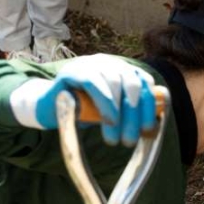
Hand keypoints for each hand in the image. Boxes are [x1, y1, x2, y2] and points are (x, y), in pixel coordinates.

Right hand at [9, 54, 164, 145]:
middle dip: (134, 115)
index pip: (145, 83)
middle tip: (129, 141)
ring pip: (115, 83)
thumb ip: (131, 114)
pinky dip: (105, 103)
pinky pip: (95, 83)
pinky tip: (109, 120)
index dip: (150, 106)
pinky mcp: (74, 70)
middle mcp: (110, 63)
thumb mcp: (113, 113)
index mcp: (124, 71)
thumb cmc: (86, 113)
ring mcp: (91, 63)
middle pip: (132, 84)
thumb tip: (153, 126)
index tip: (149, 130)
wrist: (50, 109)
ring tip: (114, 138)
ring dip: (118, 115)